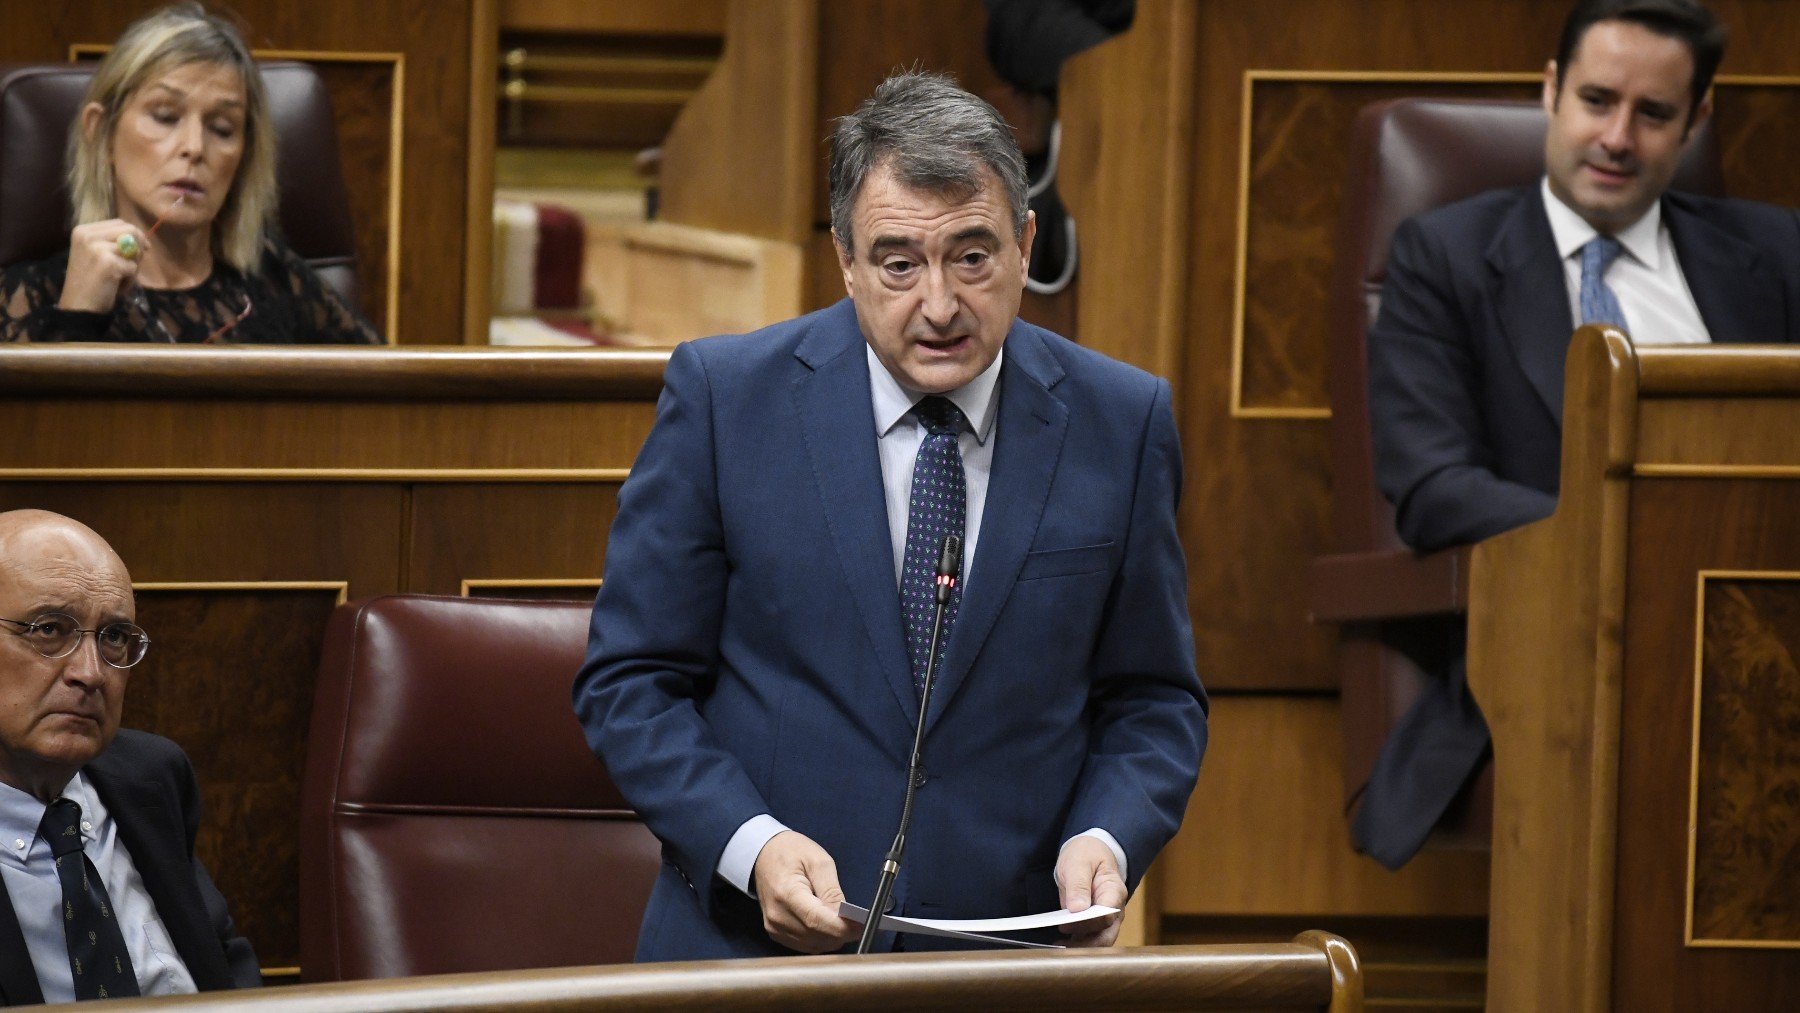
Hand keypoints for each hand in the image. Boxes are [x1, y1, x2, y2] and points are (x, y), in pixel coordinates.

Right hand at [57, 220, 147, 312]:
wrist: (78, 307)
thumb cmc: (90, 282)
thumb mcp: (95, 254)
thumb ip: (113, 243)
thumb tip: (142, 238)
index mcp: (83, 230)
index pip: (119, 223)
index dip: (135, 235)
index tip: (142, 249)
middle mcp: (88, 235)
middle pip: (130, 230)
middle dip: (138, 249)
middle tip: (131, 267)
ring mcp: (97, 248)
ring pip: (135, 249)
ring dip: (133, 267)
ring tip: (118, 279)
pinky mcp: (108, 262)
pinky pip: (133, 267)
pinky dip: (130, 280)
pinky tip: (116, 287)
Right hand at [751, 830, 858, 953]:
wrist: (763, 855)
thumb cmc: (790, 853)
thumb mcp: (818, 861)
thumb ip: (832, 891)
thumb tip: (846, 916)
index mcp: (787, 893)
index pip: (817, 920)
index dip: (842, 927)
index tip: (862, 926)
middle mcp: (778, 916)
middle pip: (817, 936)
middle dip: (843, 932)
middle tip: (861, 923)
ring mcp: (775, 928)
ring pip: (814, 945)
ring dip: (834, 937)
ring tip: (848, 923)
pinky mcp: (776, 934)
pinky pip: (806, 945)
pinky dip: (822, 939)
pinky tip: (831, 926)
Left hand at [1055, 835, 1127, 946]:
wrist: (1088, 853)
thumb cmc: (1086, 854)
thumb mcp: (1078, 862)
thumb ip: (1078, 884)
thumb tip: (1077, 910)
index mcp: (1114, 891)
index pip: (1106, 916)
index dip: (1086, 923)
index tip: (1065, 924)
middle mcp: (1114, 909)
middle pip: (1105, 935)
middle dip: (1084, 944)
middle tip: (1060, 945)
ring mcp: (1105, 918)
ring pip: (1098, 942)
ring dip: (1079, 947)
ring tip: (1057, 946)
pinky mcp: (1094, 923)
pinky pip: (1089, 938)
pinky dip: (1076, 944)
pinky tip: (1060, 944)